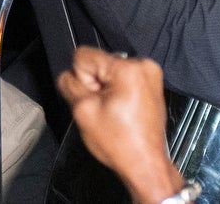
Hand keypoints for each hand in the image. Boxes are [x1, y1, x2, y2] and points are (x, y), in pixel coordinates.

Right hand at [57, 48, 185, 203]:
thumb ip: (69, 85)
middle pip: (98, 63)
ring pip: (109, 72)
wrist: (145, 164)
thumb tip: (68, 75)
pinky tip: (122, 112)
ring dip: (106, 91)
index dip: (82, 80)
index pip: (83, 56)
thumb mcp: (83, 112)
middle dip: (95, 86)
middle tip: (105, 110)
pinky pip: (122, 80)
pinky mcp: (151, 85)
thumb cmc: (122, 145)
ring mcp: (150, 76)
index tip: (94, 99)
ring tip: (115, 113)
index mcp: (128, 69)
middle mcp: (143, 67)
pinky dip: (118, 93)